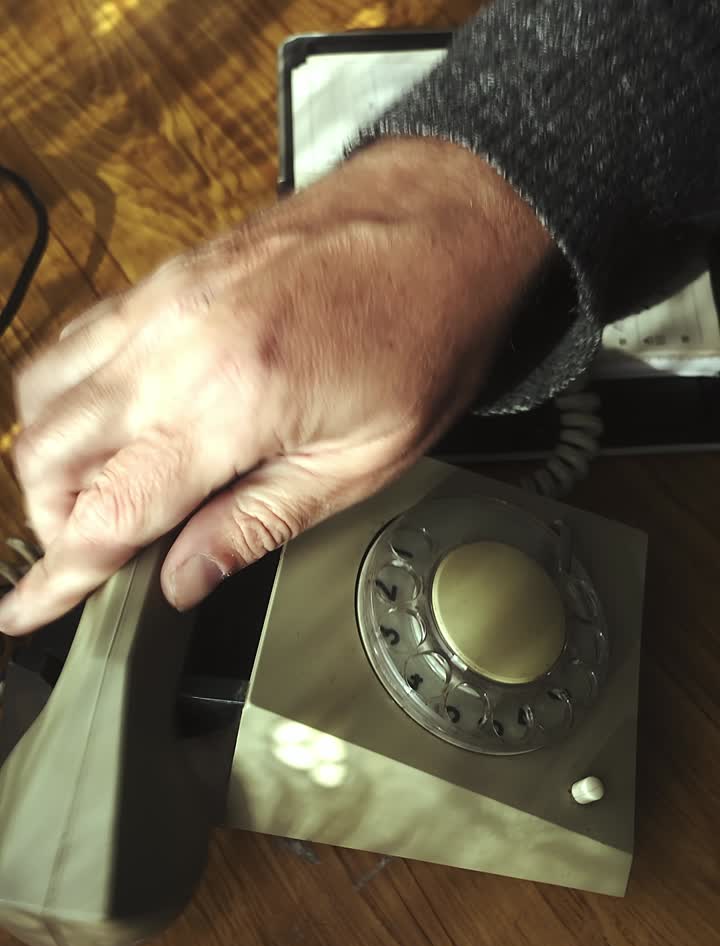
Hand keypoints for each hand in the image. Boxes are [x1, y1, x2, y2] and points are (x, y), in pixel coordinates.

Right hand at [0, 139, 549, 635]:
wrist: (443, 220)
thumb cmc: (425, 334)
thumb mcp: (361, 463)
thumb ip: (256, 525)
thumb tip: (183, 579)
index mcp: (230, 401)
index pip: (107, 510)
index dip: (60, 575)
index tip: (27, 611)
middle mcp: (173, 344)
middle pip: (48, 452)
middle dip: (53, 521)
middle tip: (97, 557)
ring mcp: (158, 301)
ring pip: (43, 394)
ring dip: (54, 461)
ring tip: (105, 499)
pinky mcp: (162, 278)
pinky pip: (76, 343)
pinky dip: (70, 398)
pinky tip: (115, 428)